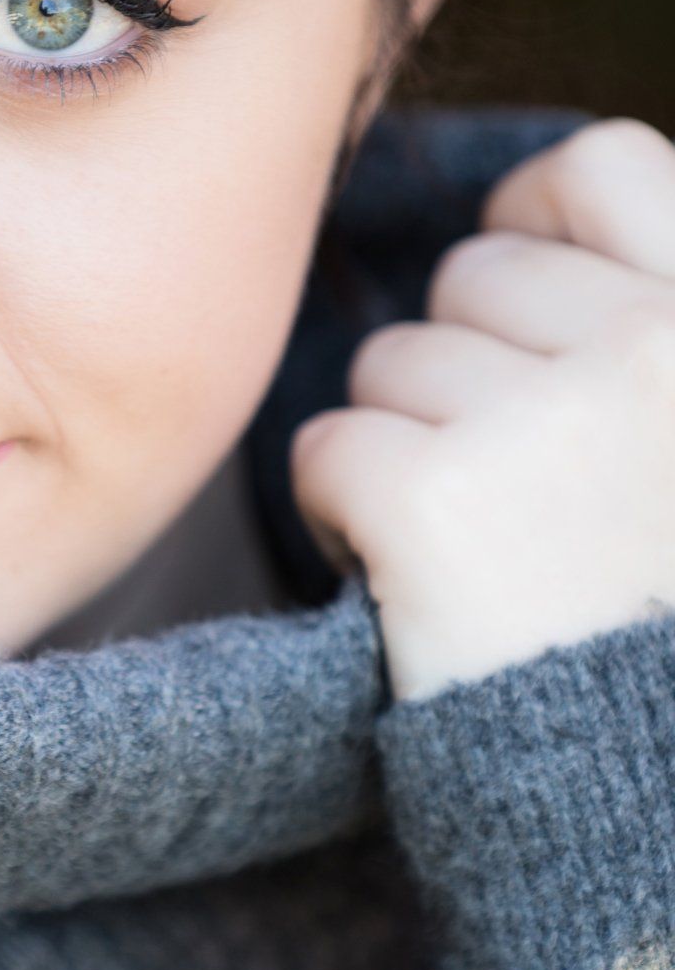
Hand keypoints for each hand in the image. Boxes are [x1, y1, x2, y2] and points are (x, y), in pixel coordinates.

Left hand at [292, 118, 674, 701]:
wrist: (636, 802)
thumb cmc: (657, 619)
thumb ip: (639, 327)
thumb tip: (521, 216)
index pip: (600, 166)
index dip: (532, 224)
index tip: (518, 311)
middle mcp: (659, 347)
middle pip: (471, 275)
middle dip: (459, 366)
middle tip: (512, 488)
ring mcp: (548, 417)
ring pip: (388, 362)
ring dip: (401, 445)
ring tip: (479, 547)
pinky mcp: (437, 495)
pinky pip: (328, 447)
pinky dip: (343, 514)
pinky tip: (413, 581)